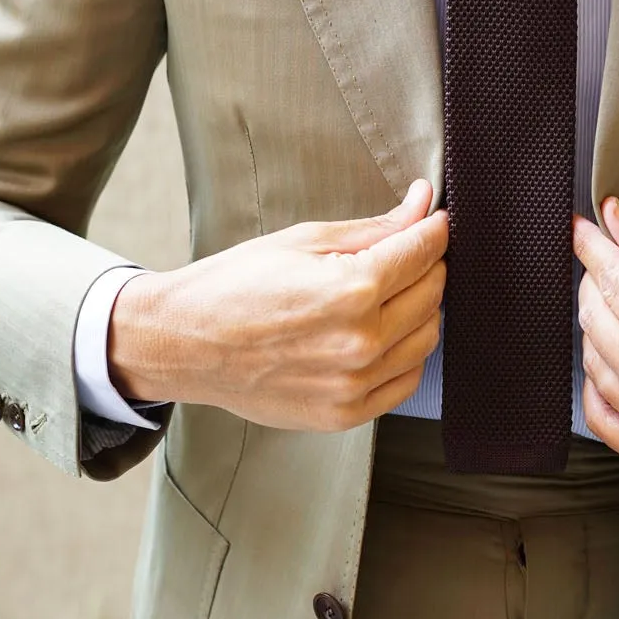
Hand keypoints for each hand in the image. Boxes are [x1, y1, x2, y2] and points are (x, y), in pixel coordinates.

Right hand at [109, 180, 447, 431]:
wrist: (185, 344)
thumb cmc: (236, 286)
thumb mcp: (305, 240)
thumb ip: (375, 228)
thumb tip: (422, 204)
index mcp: (353, 291)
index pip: (424, 252)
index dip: (432, 229)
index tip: (430, 219)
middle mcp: (361, 343)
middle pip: (432, 293)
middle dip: (426, 265)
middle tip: (400, 252)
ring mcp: (355, 384)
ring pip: (426, 338)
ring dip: (419, 309)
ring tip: (384, 293)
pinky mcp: (346, 413)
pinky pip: (406, 379)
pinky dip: (404, 352)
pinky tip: (377, 333)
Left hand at [571, 197, 618, 473]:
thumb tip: (613, 223)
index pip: (614, 283)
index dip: (594, 249)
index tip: (581, 229)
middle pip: (595, 321)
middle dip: (598, 283)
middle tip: (613, 264)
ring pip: (593, 363)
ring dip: (600, 329)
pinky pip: (601, 416)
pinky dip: (600, 383)